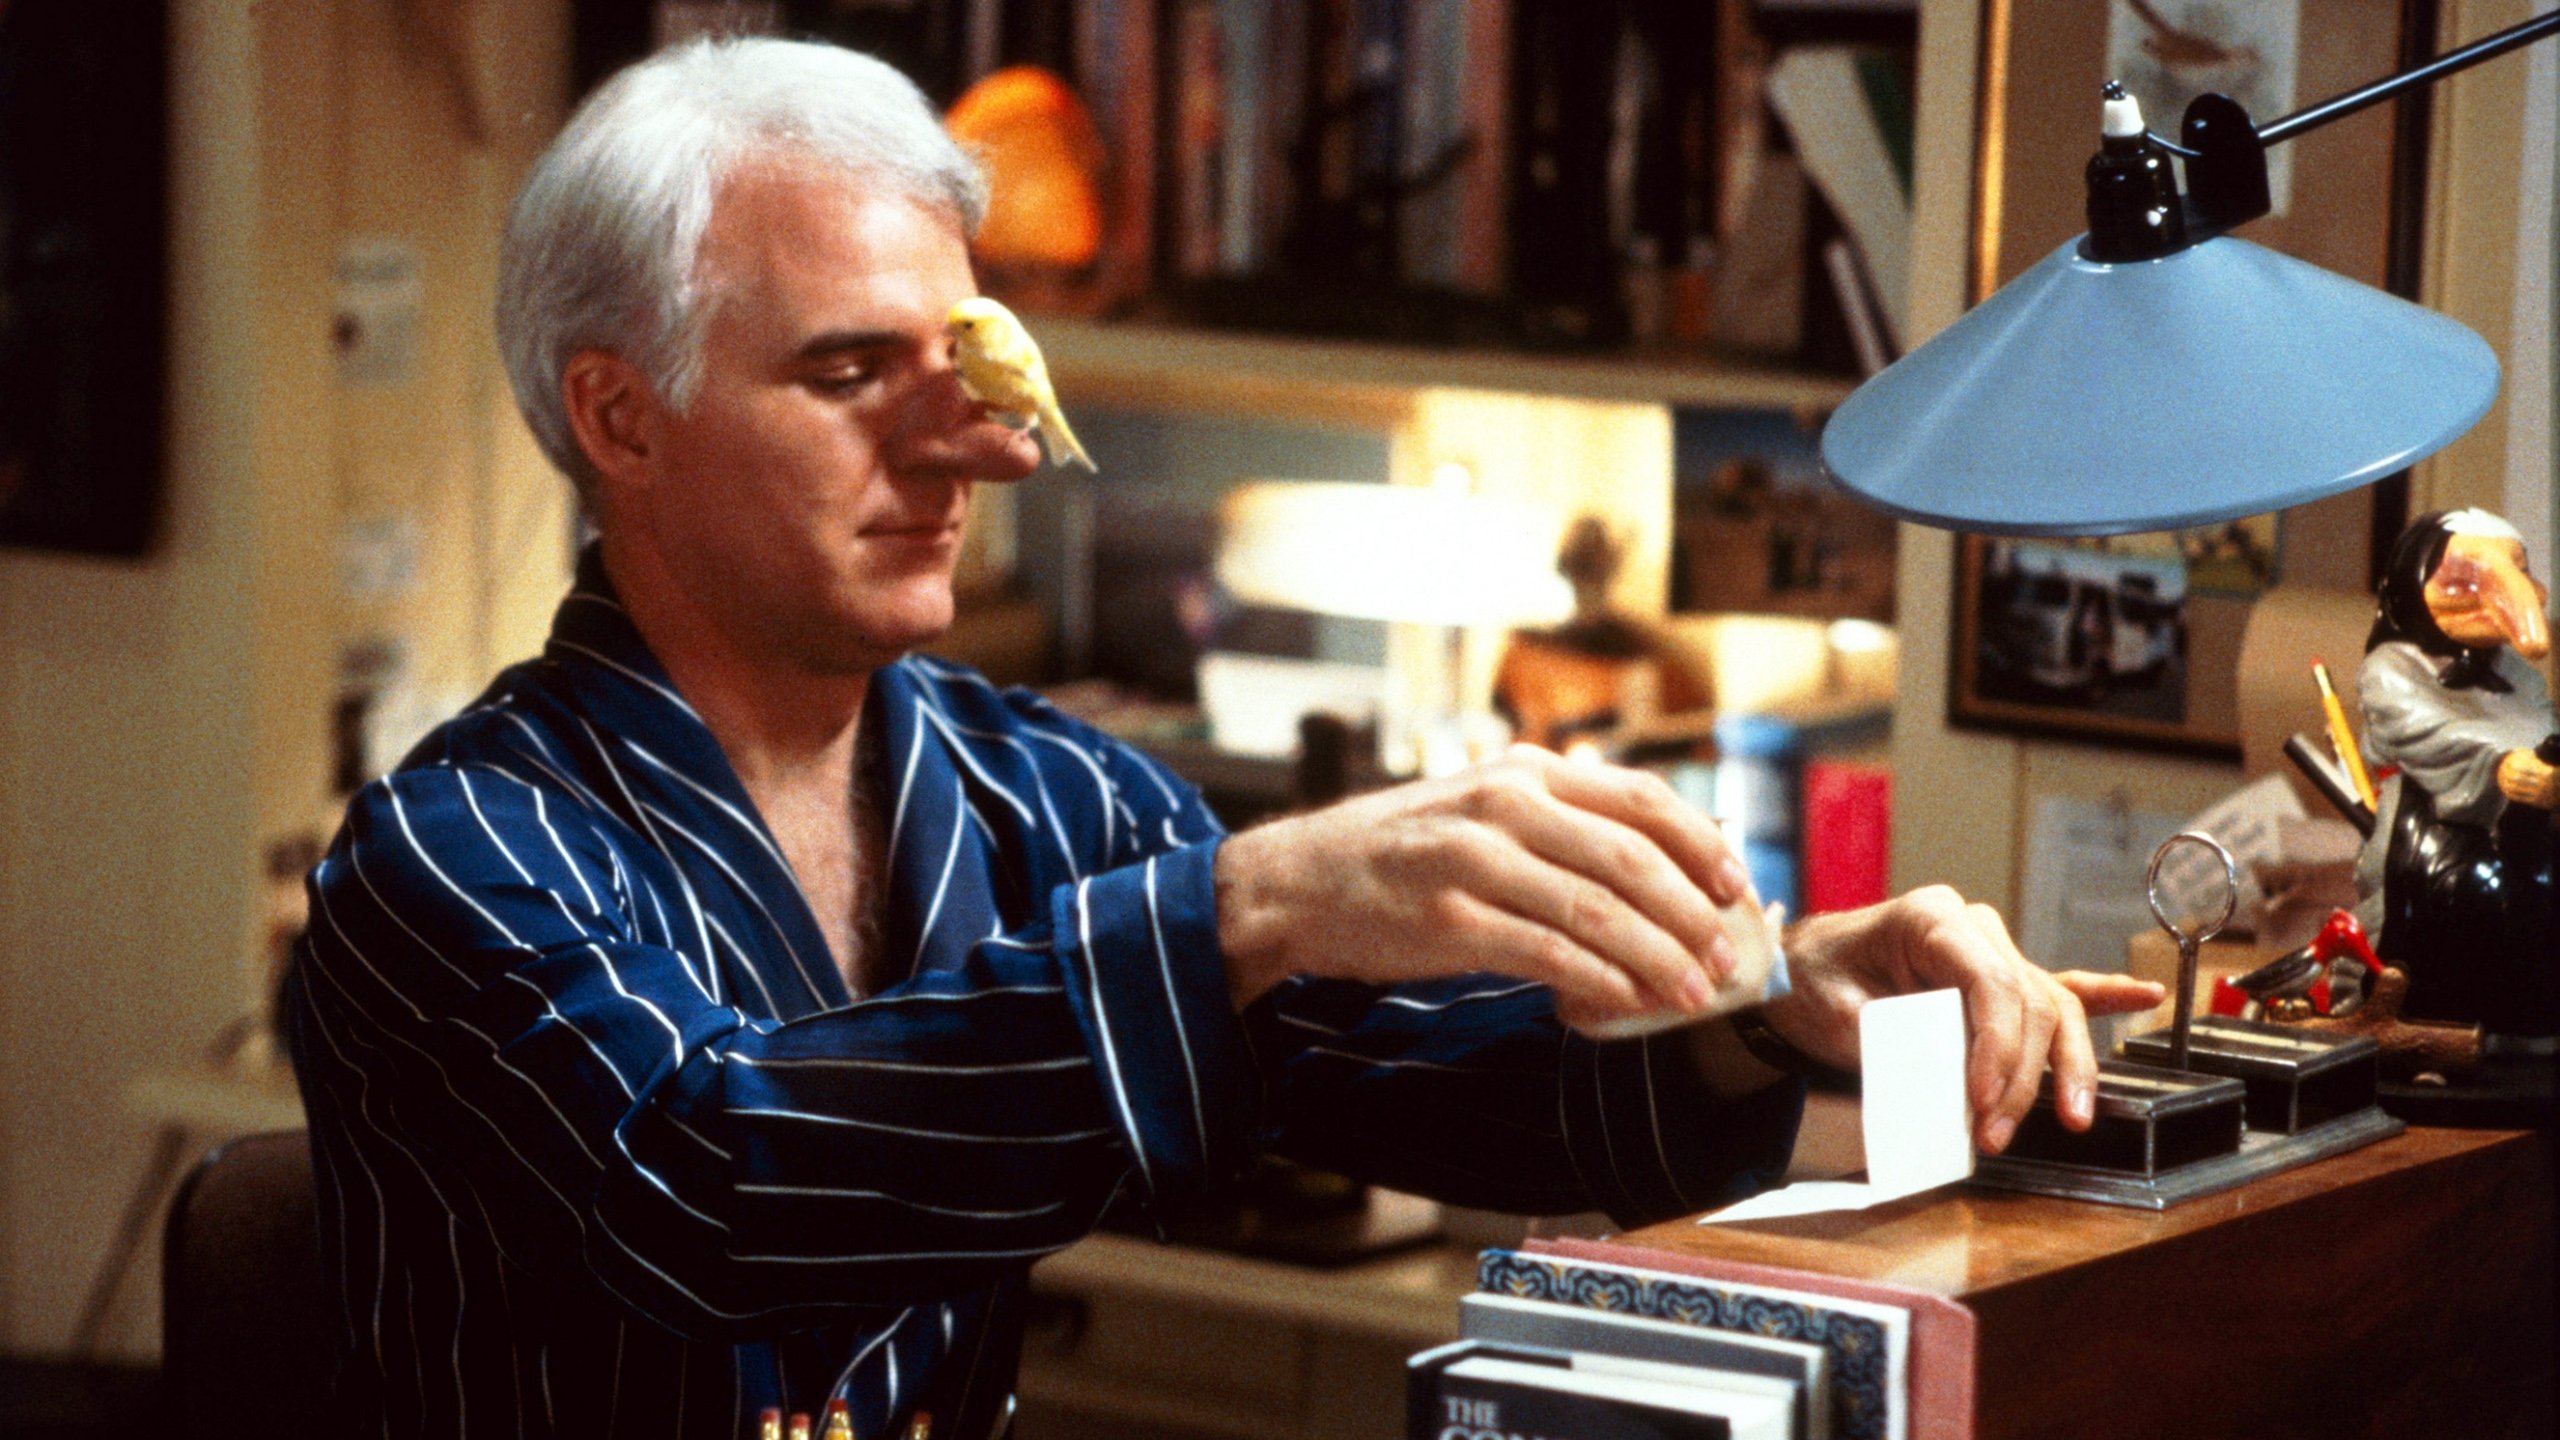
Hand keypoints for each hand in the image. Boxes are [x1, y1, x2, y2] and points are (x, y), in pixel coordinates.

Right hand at [1215, 747, 1754, 1030]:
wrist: (1300, 882)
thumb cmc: (1401, 855)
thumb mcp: (1480, 807)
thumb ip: (1553, 821)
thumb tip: (1648, 863)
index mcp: (1524, 771)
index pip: (1640, 798)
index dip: (1700, 844)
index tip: (1737, 888)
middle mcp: (1504, 802)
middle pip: (1631, 858)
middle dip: (1692, 915)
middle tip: (1728, 958)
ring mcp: (1475, 859)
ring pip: (1598, 911)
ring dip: (1659, 959)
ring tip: (1693, 993)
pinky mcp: (1449, 919)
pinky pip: (1548, 953)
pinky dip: (1598, 982)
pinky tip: (1626, 1003)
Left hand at [1759, 888, 2164, 1153]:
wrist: (1796, 970)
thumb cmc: (1810, 980)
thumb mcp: (1833, 1010)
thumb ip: (1887, 1040)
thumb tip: (1937, 1085)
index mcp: (1931, 919)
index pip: (1989, 982)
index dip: (1998, 1046)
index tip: (1982, 1100)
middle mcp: (1971, 929)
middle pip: (2027, 1001)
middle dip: (2021, 1075)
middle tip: (1994, 1132)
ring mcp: (1988, 953)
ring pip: (2050, 1007)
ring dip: (2064, 1066)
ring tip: (2072, 1118)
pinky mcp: (1992, 982)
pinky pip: (2055, 988)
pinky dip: (2100, 995)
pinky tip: (2142, 997)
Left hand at [2497, 747, 2558, 807]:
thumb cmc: (2559, 780)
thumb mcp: (2556, 770)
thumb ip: (2543, 764)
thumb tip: (2530, 753)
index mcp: (2548, 775)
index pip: (2531, 770)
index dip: (2520, 767)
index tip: (2511, 764)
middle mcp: (2543, 785)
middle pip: (2524, 781)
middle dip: (2512, 777)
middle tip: (2504, 773)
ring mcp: (2540, 795)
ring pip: (2521, 791)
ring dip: (2510, 787)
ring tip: (2502, 783)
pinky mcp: (2538, 803)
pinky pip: (2523, 799)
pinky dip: (2515, 796)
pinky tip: (2508, 793)